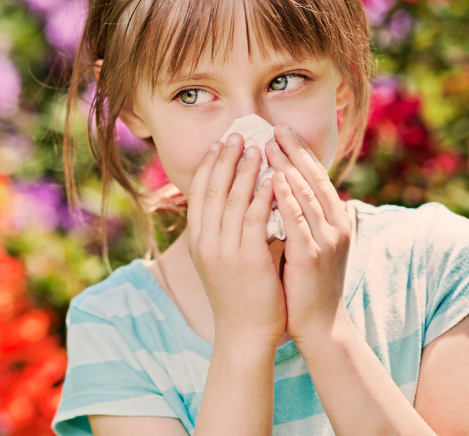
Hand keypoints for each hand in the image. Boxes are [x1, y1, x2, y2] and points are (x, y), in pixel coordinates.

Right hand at [187, 133, 286, 348]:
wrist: (244, 333)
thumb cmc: (237, 294)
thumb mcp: (219, 259)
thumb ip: (223, 230)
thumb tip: (235, 197)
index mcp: (197, 239)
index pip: (198, 192)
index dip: (209, 165)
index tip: (219, 143)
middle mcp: (205, 241)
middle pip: (212, 189)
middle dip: (225, 159)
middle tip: (237, 134)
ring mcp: (223, 250)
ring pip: (232, 199)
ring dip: (244, 170)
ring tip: (256, 147)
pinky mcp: (246, 259)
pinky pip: (254, 219)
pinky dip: (262, 195)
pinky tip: (272, 178)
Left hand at [265, 124, 352, 344]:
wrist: (318, 324)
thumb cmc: (306, 281)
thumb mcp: (306, 241)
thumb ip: (298, 216)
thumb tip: (279, 187)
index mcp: (334, 219)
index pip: (316, 176)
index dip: (298, 152)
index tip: (280, 130)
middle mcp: (335, 224)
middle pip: (313, 178)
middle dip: (291, 151)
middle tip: (272, 128)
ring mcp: (326, 239)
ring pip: (306, 194)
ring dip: (286, 168)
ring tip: (267, 146)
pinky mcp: (312, 255)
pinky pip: (297, 220)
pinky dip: (285, 198)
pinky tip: (271, 181)